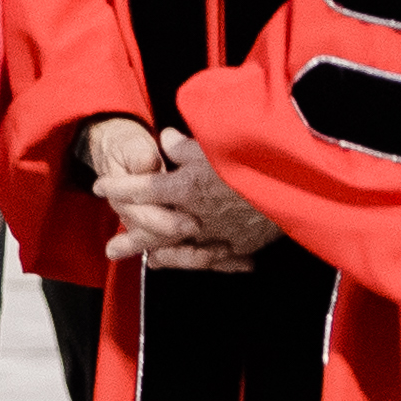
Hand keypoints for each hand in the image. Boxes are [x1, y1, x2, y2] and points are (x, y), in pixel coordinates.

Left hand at [91, 123, 278, 272]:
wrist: (299, 181)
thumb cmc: (256, 154)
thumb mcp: (216, 141)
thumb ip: (186, 146)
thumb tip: (166, 140)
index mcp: (188, 187)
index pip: (144, 188)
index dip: (120, 187)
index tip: (102, 187)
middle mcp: (198, 216)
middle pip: (157, 230)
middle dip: (133, 238)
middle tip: (112, 250)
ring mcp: (220, 235)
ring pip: (183, 250)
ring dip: (164, 255)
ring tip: (148, 261)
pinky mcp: (244, 244)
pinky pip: (215, 258)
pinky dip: (199, 260)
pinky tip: (192, 261)